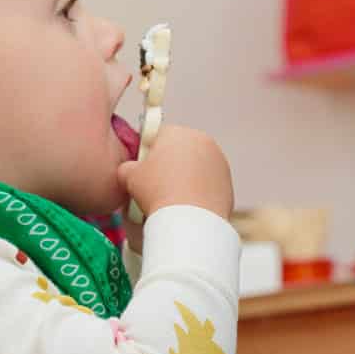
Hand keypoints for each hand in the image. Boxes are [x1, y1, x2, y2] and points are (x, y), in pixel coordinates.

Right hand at [119, 124, 233, 223]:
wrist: (189, 221)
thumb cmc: (157, 193)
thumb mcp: (129, 176)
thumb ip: (127, 167)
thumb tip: (129, 170)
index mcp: (177, 132)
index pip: (158, 135)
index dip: (148, 152)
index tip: (144, 170)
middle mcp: (201, 140)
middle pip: (180, 150)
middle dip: (169, 165)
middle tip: (157, 187)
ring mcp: (218, 161)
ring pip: (196, 167)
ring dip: (185, 179)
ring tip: (173, 200)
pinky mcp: (227, 182)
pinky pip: (208, 185)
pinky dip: (199, 193)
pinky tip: (188, 208)